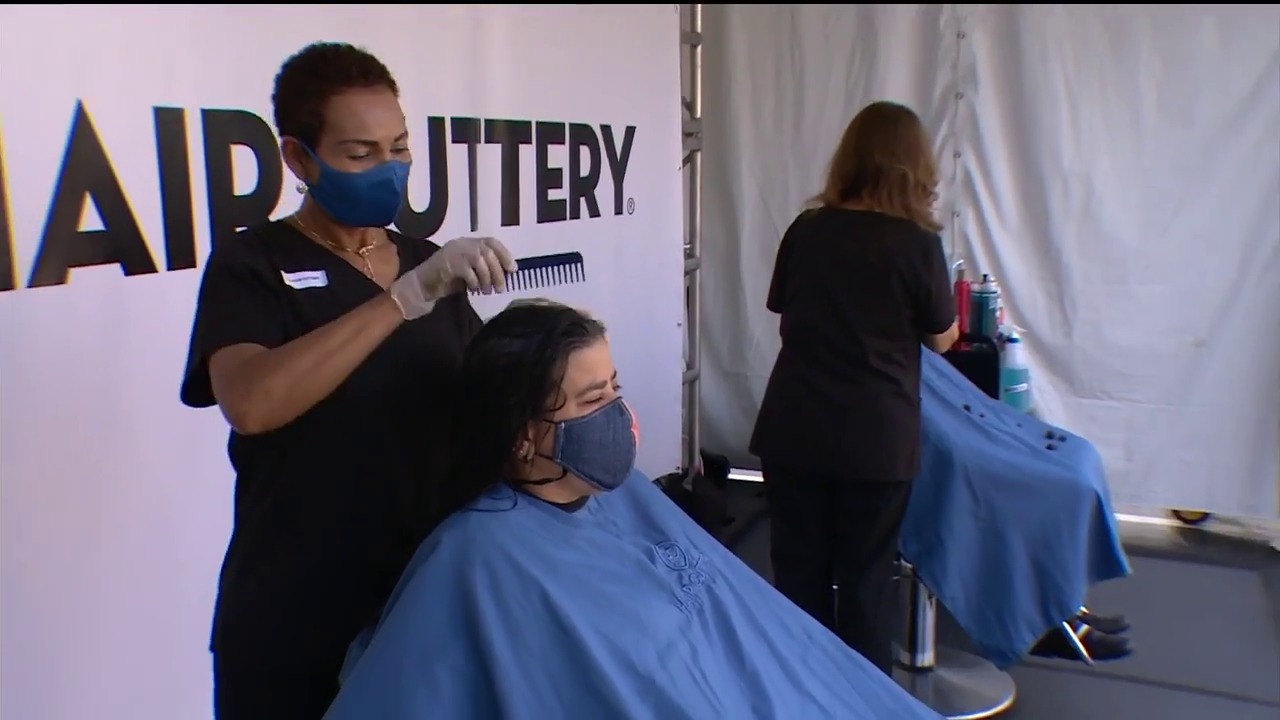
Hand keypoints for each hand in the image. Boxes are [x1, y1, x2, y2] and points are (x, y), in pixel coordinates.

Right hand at [389, 237, 517, 319]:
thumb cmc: (448, 280)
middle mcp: (462, 243)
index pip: (491, 242)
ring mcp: (453, 251)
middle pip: (487, 252)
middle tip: (500, 288)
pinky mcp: (446, 262)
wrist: (422, 285)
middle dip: (498, 272)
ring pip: (479, 260)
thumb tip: (506, 275)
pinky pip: (467, 270)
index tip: (513, 269)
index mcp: (468, 243)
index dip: (505, 254)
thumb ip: (486, 269)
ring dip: (487, 278)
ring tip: (487, 291)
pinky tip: (473, 289)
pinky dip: (474, 281)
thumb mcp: (471, 273)